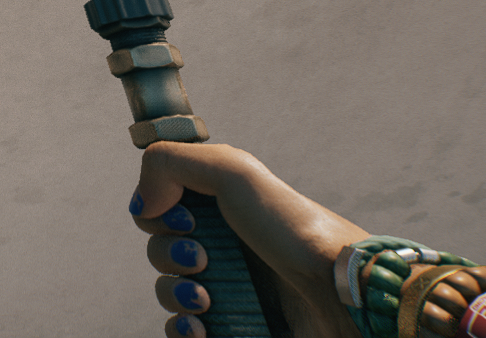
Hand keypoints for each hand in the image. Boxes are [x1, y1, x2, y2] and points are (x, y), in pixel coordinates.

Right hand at [132, 141, 367, 337]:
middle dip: (169, 255)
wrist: (342, 295)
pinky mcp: (233, 327)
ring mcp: (230, 288)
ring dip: (175, 294)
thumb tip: (143, 204)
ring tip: (206, 300)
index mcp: (222, 206)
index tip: (186, 218)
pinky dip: (182, 329)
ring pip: (169, 292)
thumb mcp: (235, 172)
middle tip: (202, 259)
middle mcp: (225, 245)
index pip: (163, 206)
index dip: (160, 212)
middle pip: (160, 249)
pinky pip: (183, 331)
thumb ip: (171, 164)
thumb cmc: (297, 232)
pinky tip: (201, 327)